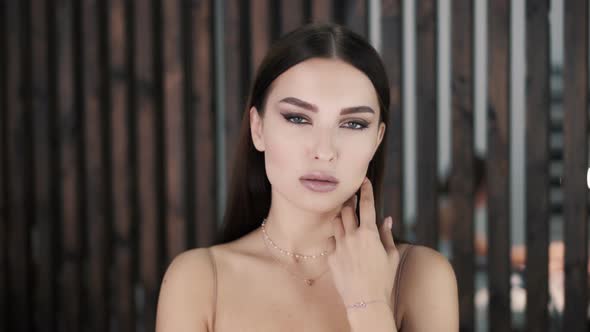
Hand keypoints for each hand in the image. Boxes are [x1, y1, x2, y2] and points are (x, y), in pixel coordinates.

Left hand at [328, 177, 399, 308]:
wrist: (365, 301)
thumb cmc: (383, 280)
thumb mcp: (392, 256)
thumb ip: (388, 235)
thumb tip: (387, 220)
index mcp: (369, 233)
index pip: (366, 204)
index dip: (365, 190)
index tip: (364, 180)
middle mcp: (352, 236)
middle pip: (346, 209)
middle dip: (348, 201)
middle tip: (350, 196)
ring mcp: (339, 245)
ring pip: (335, 221)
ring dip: (340, 217)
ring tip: (344, 217)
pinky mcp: (331, 256)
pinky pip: (331, 240)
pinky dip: (336, 237)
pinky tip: (341, 241)